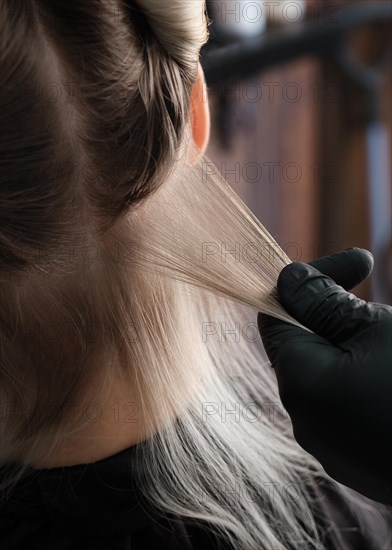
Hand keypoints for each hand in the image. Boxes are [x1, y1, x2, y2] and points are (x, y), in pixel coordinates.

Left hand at [257, 248, 391, 504]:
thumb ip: (324, 303)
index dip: (311, 283)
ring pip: (331, 378)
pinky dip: (366, 381)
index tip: (357, 263)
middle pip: (305, 348)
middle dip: (338, 314)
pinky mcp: (360, 466)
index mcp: (299, 385)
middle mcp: (305, 423)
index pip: (277, 317)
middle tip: (384, 301)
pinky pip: (349, 409)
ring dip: (357, 348)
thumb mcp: (379, 329)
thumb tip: (289, 280)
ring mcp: (334, 450)